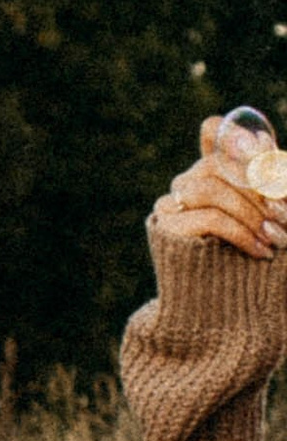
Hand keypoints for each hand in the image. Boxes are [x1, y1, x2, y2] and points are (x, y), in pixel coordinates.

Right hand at [156, 116, 286, 264]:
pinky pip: (207, 217)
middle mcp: (189, 182)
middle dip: (259, 186)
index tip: (261, 147)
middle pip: (219, 161)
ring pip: (211, 187)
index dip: (232, 133)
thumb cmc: (256, 258)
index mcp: (214, 172)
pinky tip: (260, 250)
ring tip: (275, 238)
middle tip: (285, 215)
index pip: (213, 131)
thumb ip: (269, 178)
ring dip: (251, 212)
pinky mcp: (166, 228)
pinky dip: (241, 233)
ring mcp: (172, 203)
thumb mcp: (272, 214)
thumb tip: (262, 140)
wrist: (226, 309)